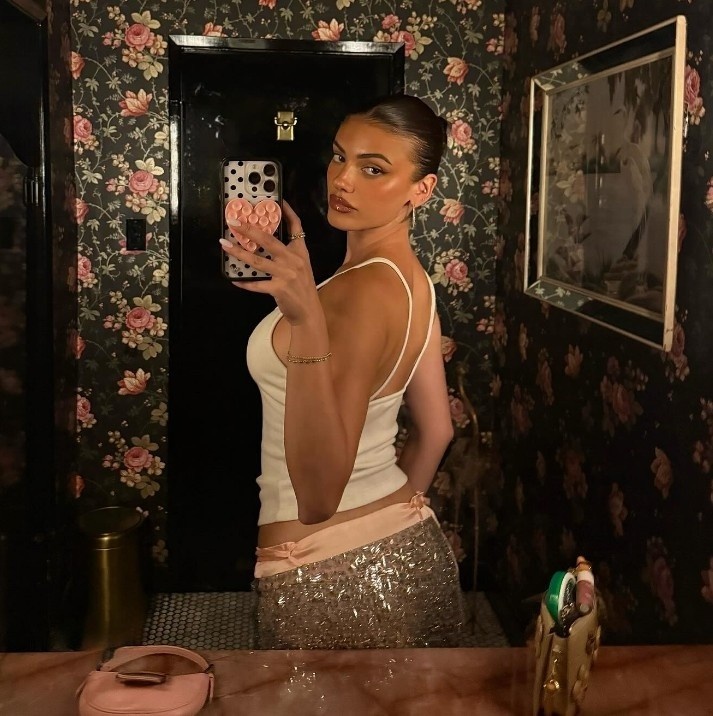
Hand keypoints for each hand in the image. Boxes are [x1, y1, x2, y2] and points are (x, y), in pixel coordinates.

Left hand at [219, 200, 321, 325]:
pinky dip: (244, 282)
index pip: (296, 226)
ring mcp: (286, 274)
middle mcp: (293, 260)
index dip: (287, 212)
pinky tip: (234, 279)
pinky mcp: (278, 289)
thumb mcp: (302, 265)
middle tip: (233, 222)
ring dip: (238, 252)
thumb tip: (267, 240)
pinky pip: (256, 284)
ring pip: (257, 261)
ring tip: (225, 245)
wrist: (308, 311)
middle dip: (249, 229)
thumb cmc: (302, 287)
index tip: (278, 200)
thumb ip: (289, 252)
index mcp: (300, 252)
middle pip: (268, 240)